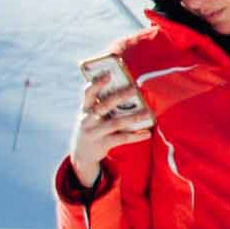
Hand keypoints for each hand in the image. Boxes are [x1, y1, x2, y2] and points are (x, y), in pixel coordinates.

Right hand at [67, 55, 149, 176]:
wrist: (81, 153)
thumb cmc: (92, 126)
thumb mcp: (91, 115)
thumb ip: (102, 103)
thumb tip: (126, 87)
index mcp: (85, 109)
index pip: (88, 94)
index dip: (97, 84)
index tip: (108, 75)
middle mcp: (87, 120)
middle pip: (104, 107)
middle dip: (119, 97)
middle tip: (134, 89)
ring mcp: (94, 133)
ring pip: (115, 123)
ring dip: (133, 118)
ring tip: (148, 113)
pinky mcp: (102, 144)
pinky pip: (121, 139)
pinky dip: (135, 136)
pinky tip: (147, 133)